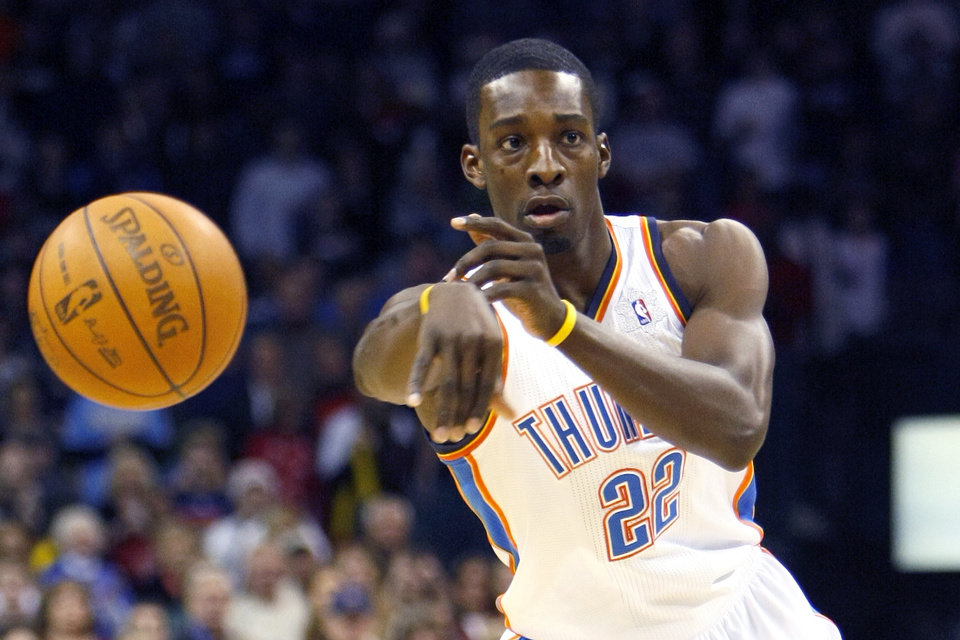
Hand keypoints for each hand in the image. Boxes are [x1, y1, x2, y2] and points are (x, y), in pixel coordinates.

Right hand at [406, 282, 505, 442]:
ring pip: (447, 381)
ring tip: (438, 434)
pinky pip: (422, 363)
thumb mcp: (492, 348)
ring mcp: (451, 338)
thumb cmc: (479, 327)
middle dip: (458, 415)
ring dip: (442, 410)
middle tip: (451, 438)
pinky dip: (417, 382)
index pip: (485, 385)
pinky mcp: (430, 334)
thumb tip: (511, 415)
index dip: (477, 409)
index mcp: (494, 345)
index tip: (469, 430)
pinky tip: (412, 401)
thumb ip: (496, 381)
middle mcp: (473, 341)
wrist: (458, 291)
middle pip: (466, 387)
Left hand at [447, 215, 568, 340]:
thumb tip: (471, 215)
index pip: (496, 224)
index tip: (453, 222)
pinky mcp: (533, 290)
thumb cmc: (522, 290)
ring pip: (494, 267)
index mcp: (525, 240)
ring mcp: (534, 269)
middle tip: (449, 277)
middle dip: (466, 261)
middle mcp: (532, 250)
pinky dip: (484, 295)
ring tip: (460, 292)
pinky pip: (501, 289)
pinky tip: (474, 303)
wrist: (550, 318)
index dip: (474, 223)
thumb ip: (492, 244)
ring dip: (472, 280)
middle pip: (491, 247)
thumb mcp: (507, 265)